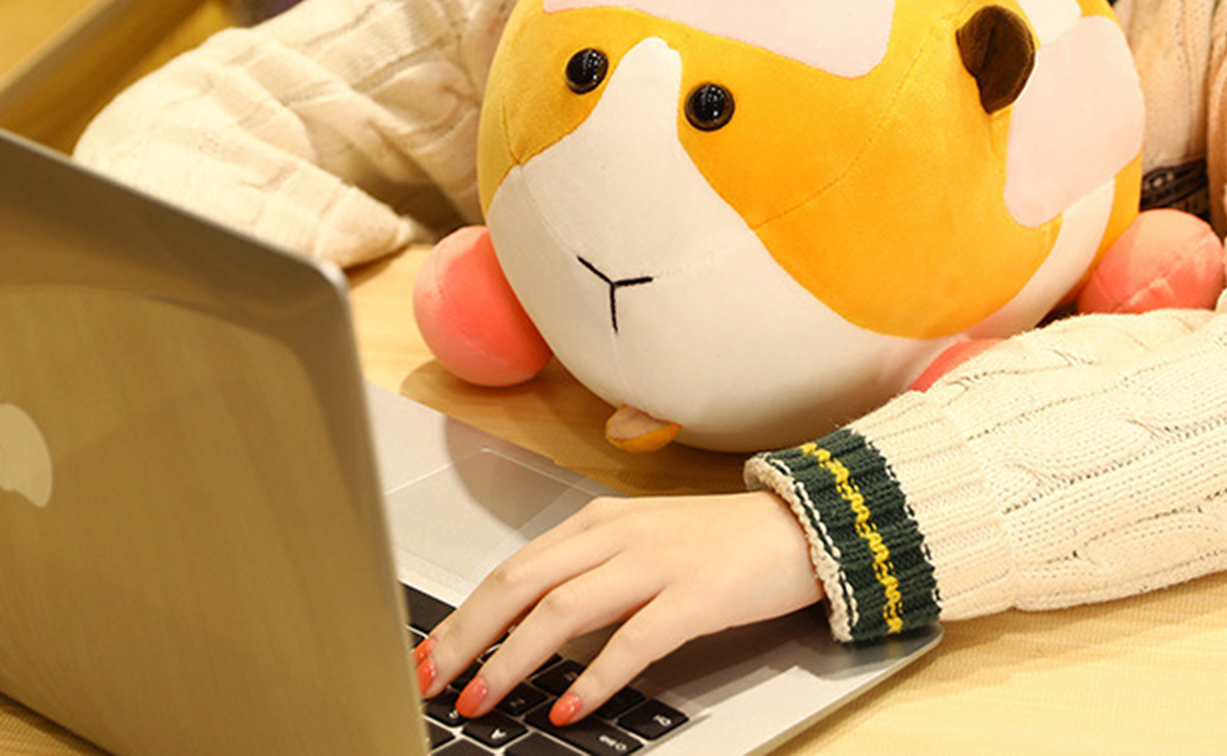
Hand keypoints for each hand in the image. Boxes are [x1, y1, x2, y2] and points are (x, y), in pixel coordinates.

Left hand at [412, 491, 823, 727]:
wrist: (796, 525)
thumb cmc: (717, 543)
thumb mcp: (640, 547)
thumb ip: (588, 577)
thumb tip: (527, 629)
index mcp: (599, 523)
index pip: (513, 569)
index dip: (465, 615)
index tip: (430, 655)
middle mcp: (619, 536)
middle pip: (522, 582)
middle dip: (469, 636)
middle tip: (434, 681)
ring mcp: (657, 563)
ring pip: (564, 608)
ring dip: (514, 658)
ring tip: (484, 698)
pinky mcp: (696, 595)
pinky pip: (634, 638)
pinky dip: (595, 675)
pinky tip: (570, 704)